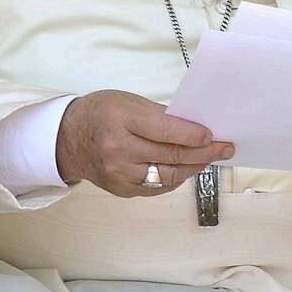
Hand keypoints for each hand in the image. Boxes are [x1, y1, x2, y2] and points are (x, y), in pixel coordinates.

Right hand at [55, 89, 233, 197]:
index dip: (193, 134)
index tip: (213, 134)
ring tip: (210, 159)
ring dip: (194, 168)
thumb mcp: (128, 101)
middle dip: (203, 152)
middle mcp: (119, 149)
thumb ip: (159, 115)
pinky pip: (156, 187)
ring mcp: (119, 173)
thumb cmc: (100, 112)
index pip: (166, 130)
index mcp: (121, 119)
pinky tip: (187, 169)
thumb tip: (192, 126)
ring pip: (167, 175)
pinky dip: (175, 178)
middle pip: (170, 155)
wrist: (67, 138)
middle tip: (224, 148)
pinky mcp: (121, 190)